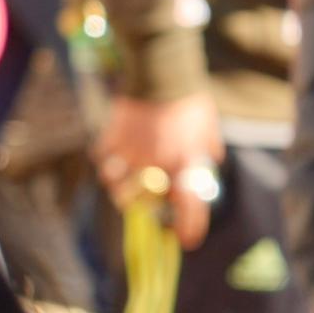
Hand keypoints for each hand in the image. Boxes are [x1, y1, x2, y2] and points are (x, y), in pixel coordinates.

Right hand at [95, 93, 223, 246]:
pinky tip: (115, 158)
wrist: (162, 73)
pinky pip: (103, 160)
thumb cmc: (192, 101)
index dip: (188, 227)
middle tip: (149, 204)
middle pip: (142, 202)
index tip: (186, 240)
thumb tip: (210, 166)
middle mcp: (157, 164)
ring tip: (128, 184)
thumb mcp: (209, 130)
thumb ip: (208, 152)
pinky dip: (107, 162)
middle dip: (145, 207)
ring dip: (121, 188)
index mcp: (186, 162)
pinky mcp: (112, 138)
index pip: (189, 206)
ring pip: (116, 185)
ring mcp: (131, 152)